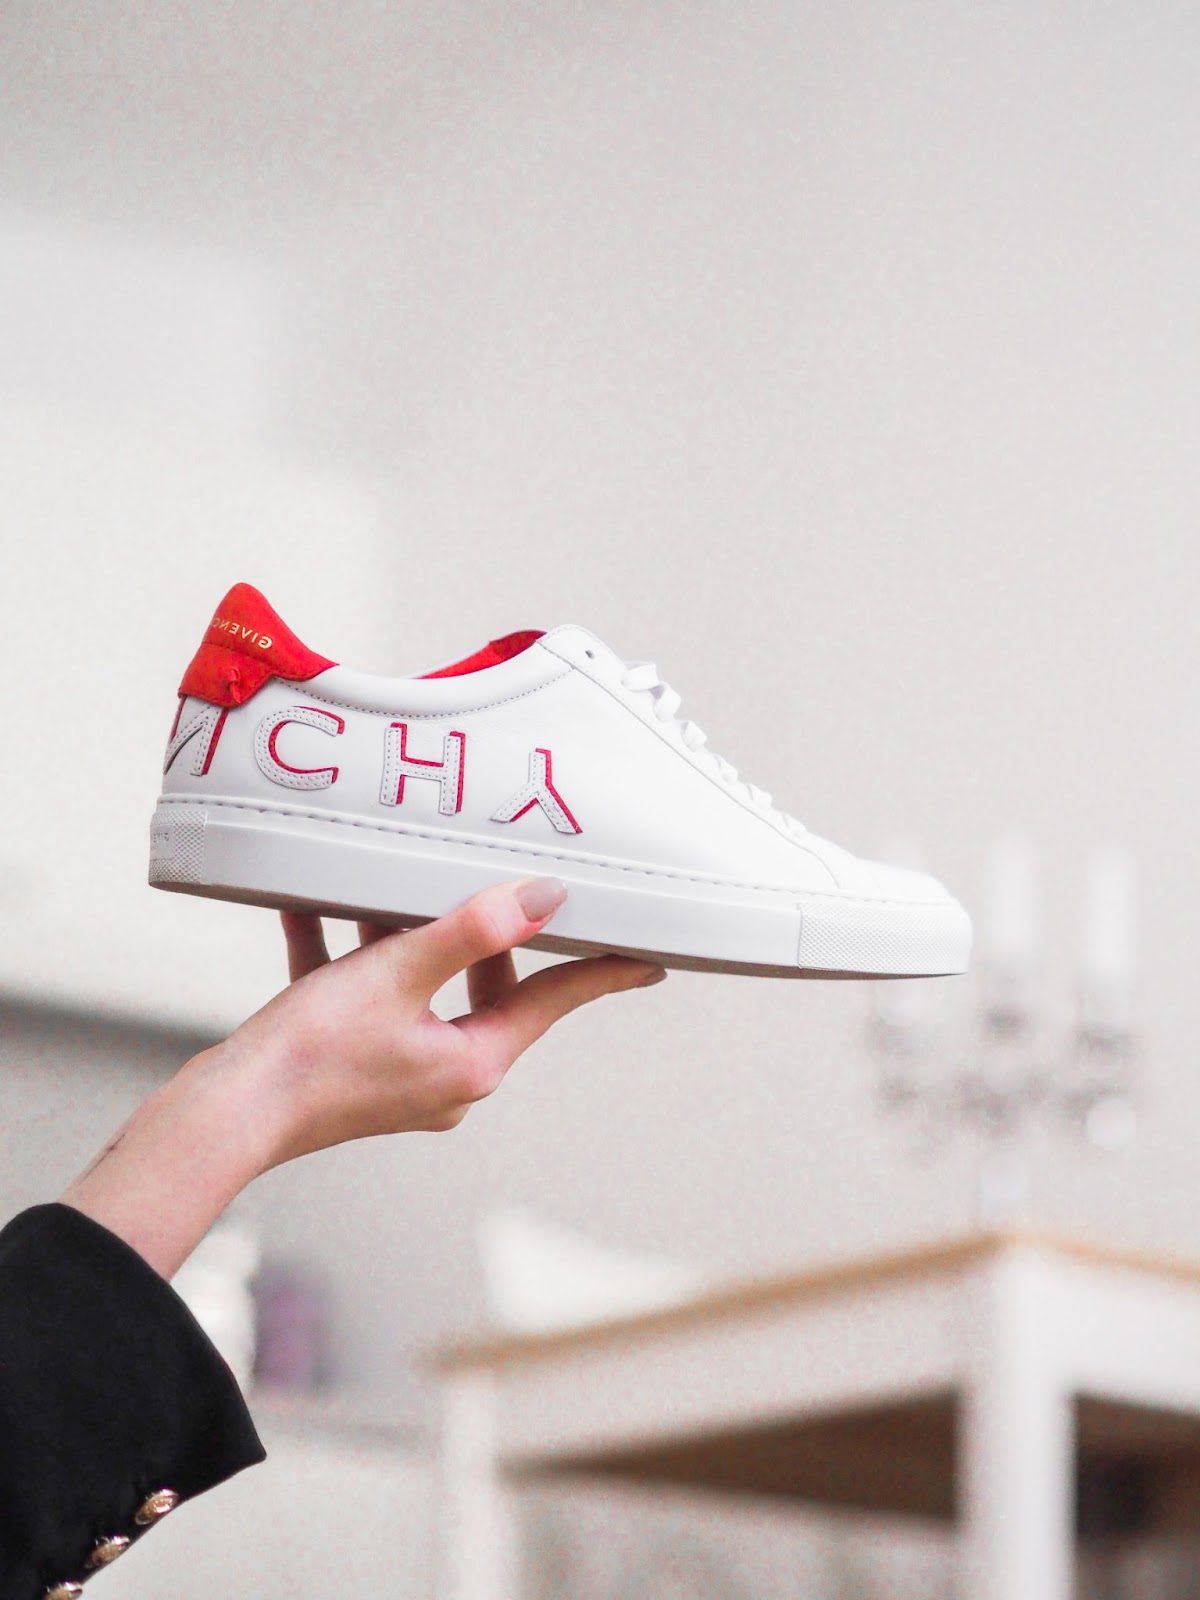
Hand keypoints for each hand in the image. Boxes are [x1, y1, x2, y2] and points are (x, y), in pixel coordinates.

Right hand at [236, 876, 664, 1161]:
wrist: (224, 1117)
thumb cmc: (311, 1054)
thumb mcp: (398, 973)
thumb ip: (472, 930)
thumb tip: (543, 899)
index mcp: (474, 1061)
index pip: (554, 1001)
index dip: (603, 972)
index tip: (649, 959)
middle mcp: (448, 1077)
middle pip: (486, 988)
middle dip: (478, 933)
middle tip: (488, 884)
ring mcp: (400, 1077)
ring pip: (420, 987)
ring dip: (402, 936)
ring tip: (383, 885)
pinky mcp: (355, 1071)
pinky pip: (363, 998)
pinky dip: (345, 957)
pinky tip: (309, 910)